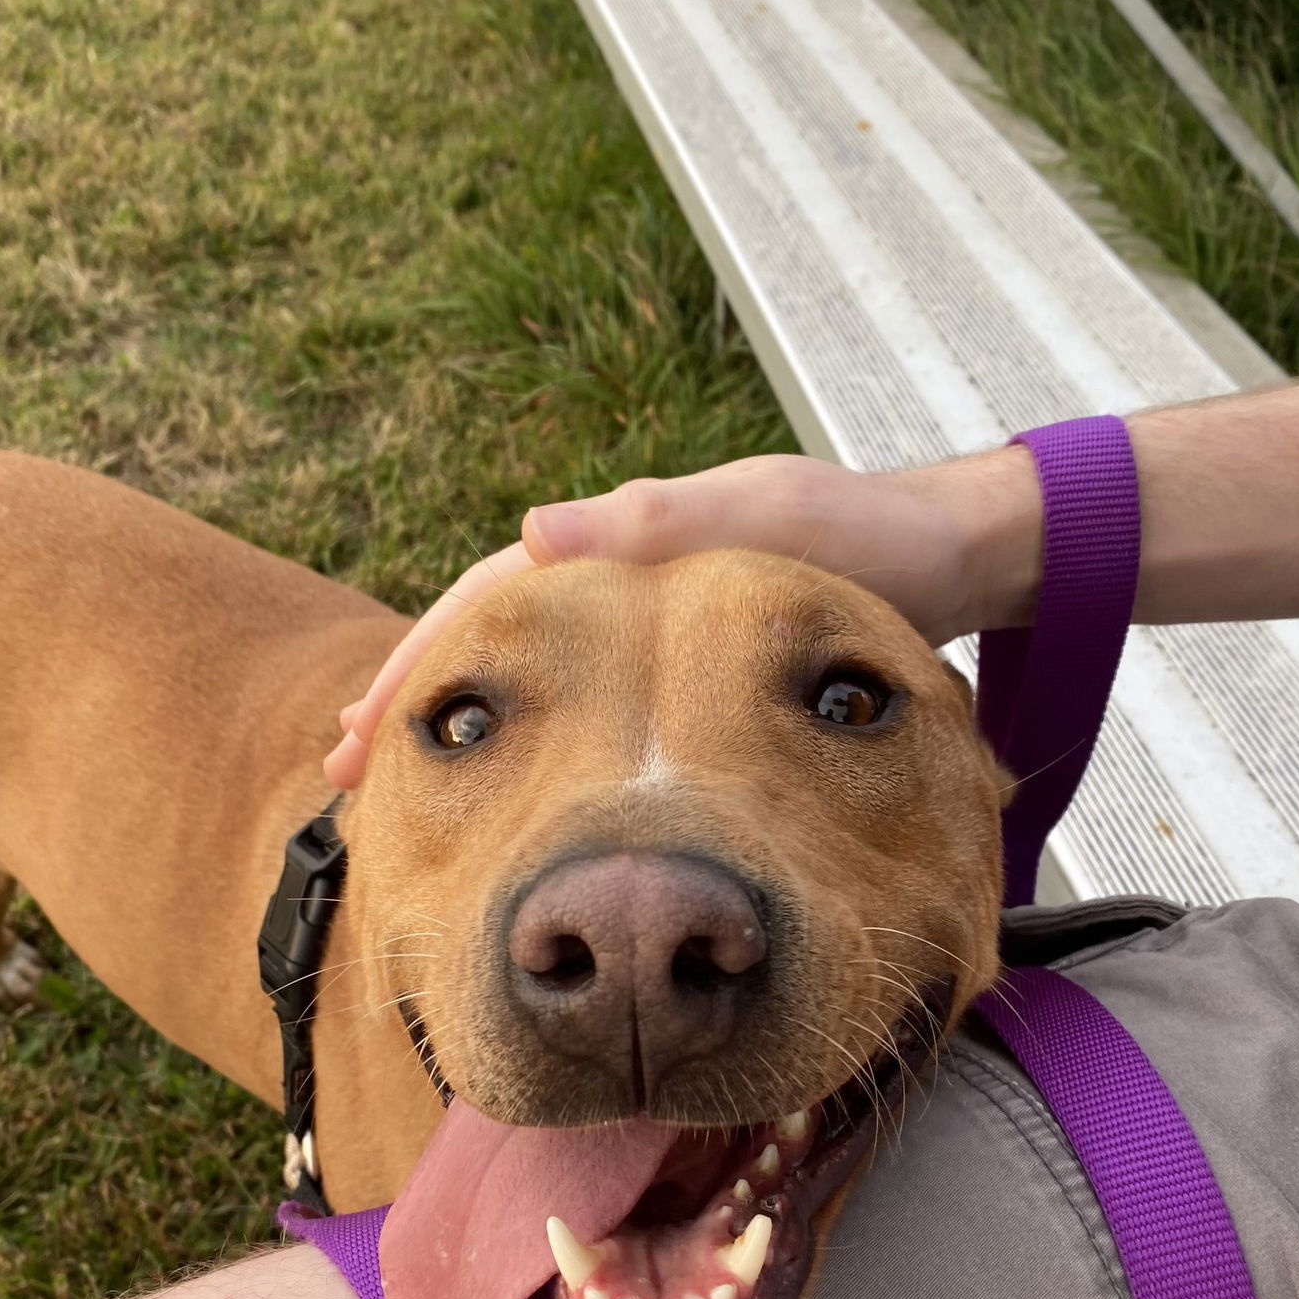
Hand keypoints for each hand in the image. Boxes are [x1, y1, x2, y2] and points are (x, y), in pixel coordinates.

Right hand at [324, 448, 1038, 786]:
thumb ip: (661, 520)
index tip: (361, 730)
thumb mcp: (770, 514)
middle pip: (491, 638)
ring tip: (404, 784)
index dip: (419, 665)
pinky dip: (537, 731)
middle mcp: (619, 571)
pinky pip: (584, 696)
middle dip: (415, 700)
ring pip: (531, 671)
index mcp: (621, 537)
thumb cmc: (867, 531)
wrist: (953, 555)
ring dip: (468, 723)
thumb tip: (530, 529)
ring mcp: (648, 616)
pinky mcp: (684, 656)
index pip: (487, 599)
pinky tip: (515, 777)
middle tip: (346, 774)